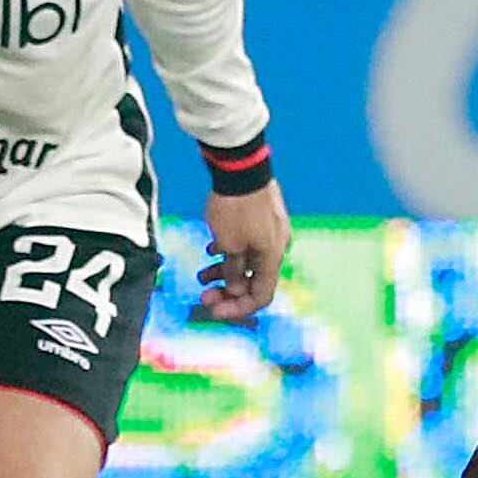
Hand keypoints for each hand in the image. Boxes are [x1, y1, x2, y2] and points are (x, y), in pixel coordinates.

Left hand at [198, 183, 290, 321]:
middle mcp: (276, 247)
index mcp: (272, 257)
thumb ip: (233, 271)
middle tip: (204, 293)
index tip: (214, 309)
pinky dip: (231, 252)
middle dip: (228, 291)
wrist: (240, 168)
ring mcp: (270, 231)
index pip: (261, 295)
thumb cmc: (236, 207)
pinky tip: (212, 248)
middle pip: (254, 280)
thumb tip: (235, 288)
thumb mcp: (229, 245)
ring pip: (249, 261)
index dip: (238, 307)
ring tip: (202, 274)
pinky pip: (248, 243)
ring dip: (226, 272)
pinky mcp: (262, 218)